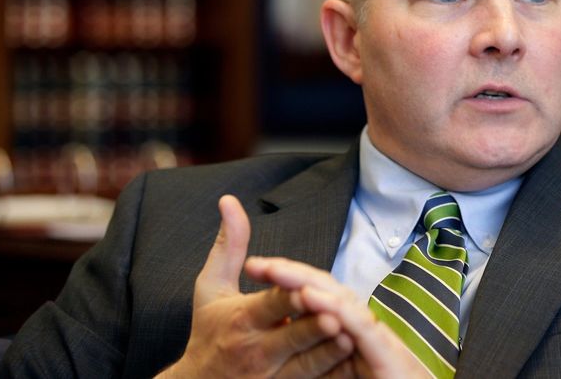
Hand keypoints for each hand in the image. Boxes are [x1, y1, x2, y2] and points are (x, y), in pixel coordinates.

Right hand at [157, 195, 353, 378]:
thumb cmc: (208, 329)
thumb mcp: (211, 286)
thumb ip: (229, 245)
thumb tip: (229, 200)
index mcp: (241, 319)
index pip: (269, 305)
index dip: (289, 298)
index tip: (308, 289)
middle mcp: (256, 349)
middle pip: (291, 337)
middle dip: (313, 328)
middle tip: (337, 317)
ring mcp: (270, 376)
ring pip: (305, 366)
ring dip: (328, 354)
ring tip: (351, 339)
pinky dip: (331, 375)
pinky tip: (352, 364)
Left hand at [246, 257, 430, 377]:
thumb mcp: (333, 368)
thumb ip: (312, 352)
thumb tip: (289, 331)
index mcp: (343, 327)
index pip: (314, 293)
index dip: (285, 278)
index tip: (253, 269)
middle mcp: (357, 324)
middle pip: (324, 288)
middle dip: (289, 272)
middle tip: (257, 264)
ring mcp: (370, 333)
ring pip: (338, 297)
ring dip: (306, 281)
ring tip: (276, 270)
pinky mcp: (383, 348)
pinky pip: (356, 322)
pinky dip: (333, 306)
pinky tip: (310, 296)